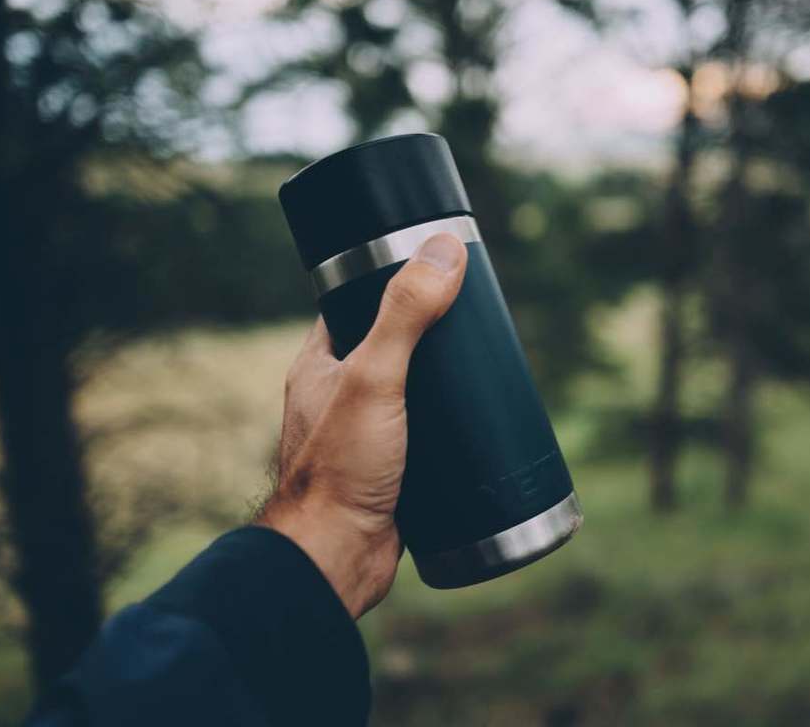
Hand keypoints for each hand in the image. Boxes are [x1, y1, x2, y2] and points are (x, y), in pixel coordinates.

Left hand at [258, 233, 467, 617]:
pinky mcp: (391, 473)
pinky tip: (480, 426)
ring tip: (488, 369)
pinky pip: (424, 438)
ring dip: (445, 386)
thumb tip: (444, 250)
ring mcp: (365, 436)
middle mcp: (339, 397)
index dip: (395, 282)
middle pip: (394, 348)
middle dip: (434, 335)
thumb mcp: (376, 377)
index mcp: (321, 364)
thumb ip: (406, 315)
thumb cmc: (339, 469)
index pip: (357, 305)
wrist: (335, 559)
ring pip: (412, 396)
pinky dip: (450, 428)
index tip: (438, 269)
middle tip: (478, 320)